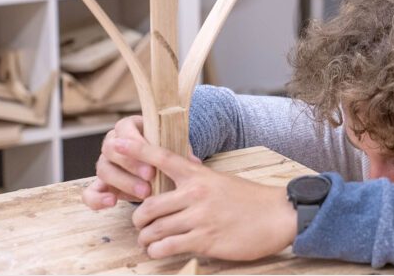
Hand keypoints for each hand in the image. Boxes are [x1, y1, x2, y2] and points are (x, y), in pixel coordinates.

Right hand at [82, 116, 200, 210]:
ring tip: (144, 194)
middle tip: (150, 178)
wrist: (157, 171)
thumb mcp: (173, 150)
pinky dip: (97, 199)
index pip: (124, 129)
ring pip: (103, 169)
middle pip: (111, 149)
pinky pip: (89, 192)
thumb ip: (180, 153)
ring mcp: (105, 164)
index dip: (136, 146)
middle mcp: (112, 143)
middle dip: (131, 165)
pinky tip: (112, 203)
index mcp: (129, 128)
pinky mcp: (101, 185)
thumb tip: (195, 162)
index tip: (153, 162)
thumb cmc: (165, 155)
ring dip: (123, 182)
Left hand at [125, 139, 297, 260]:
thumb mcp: (219, 181)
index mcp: (198, 174)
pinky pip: (168, 246)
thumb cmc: (248, 199)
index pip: (161, 158)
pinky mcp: (205, 240)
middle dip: (138, 218)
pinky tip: (158, 251)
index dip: (136, 149)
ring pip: (155, 229)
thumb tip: (173, 190)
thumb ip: (195, 183)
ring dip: (146, 238)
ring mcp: (199, 217)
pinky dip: (157, 251)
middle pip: (148, 205)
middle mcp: (195, 193)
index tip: (117, 142)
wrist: (277, 215)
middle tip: (140, 224)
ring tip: (148, 241)